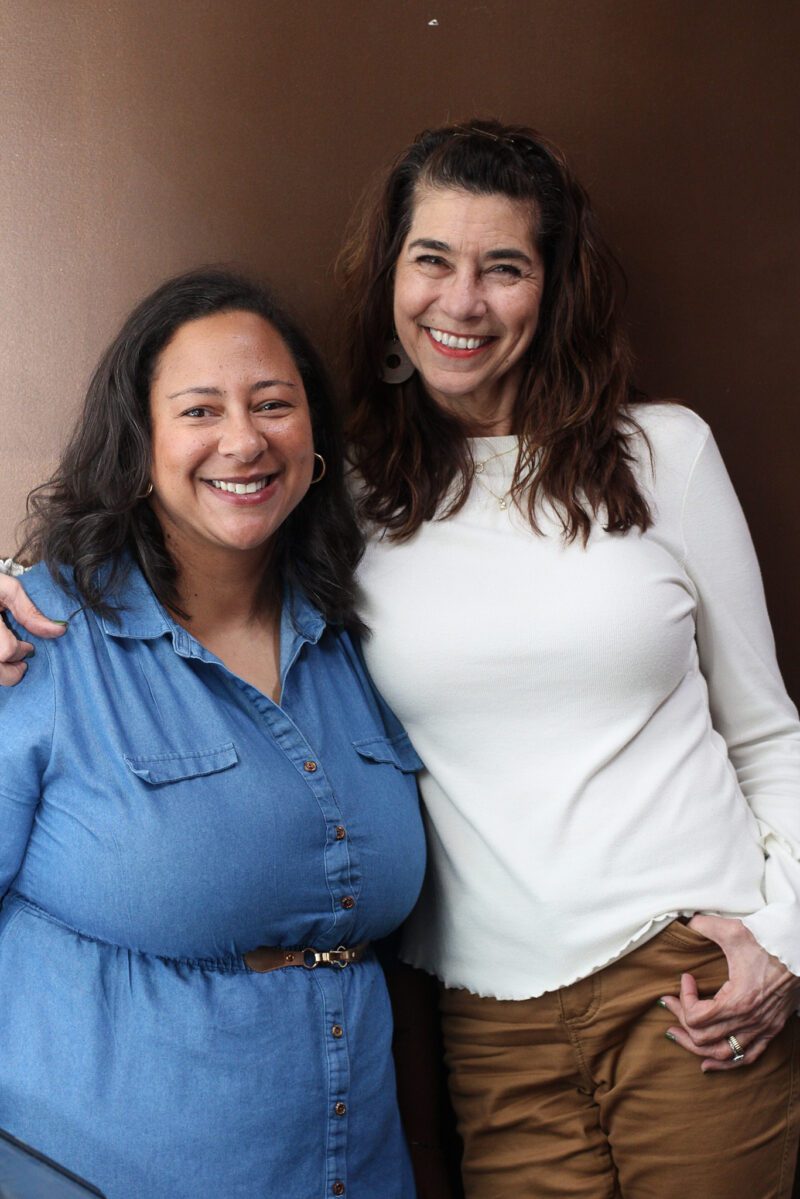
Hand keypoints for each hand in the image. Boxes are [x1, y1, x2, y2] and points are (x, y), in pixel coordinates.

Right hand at [0, 572, 66, 685]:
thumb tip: (59, 631)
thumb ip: (30, 612)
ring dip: (2, 673)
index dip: (21, 651)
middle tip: (22, 664)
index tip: (29, 646)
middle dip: (12, 673)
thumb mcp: (7, 588)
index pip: (5, 650)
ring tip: (9, 661)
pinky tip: (1, 660)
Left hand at [660, 914, 799, 1071]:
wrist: (798, 952)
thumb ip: (705, 926)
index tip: (686, 977)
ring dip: (696, 1046)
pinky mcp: (771, 1030)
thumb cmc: (768, 943)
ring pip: (722, 1054)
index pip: (697, 1016)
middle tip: (670, 1004)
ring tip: (676, 1034)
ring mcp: (762, 1028)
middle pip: (703, 1038)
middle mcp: (749, 1021)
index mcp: (738, 1000)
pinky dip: (725, 1063)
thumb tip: (686, 923)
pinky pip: (747, 1057)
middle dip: (681, 1020)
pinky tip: (707, 1063)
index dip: (683, 998)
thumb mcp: (734, 931)